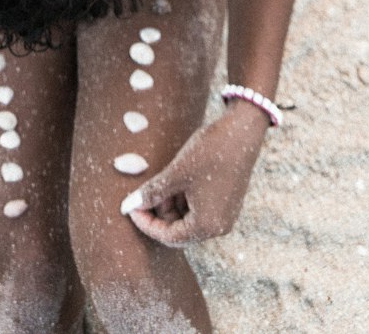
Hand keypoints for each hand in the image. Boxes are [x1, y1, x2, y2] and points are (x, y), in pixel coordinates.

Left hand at [121, 100, 269, 246]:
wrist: (242, 131)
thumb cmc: (209, 152)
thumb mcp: (176, 173)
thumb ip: (151, 193)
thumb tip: (126, 207)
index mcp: (207, 226)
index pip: (169, 237)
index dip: (146, 223)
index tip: (131, 207)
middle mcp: (219, 227)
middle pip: (179, 231)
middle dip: (159, 213)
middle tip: (145, 192)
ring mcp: (225, 215)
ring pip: (189, 219)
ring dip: (171, 204)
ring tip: (161, 181)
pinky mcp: (227, 202)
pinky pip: (200, 209)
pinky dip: (184, 198)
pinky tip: (175, 179)